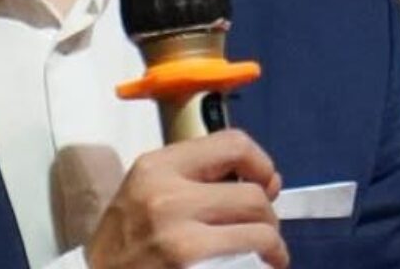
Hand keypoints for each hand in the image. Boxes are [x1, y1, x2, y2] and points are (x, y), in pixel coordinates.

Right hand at [84, 129, 288, 268]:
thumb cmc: (126, 241)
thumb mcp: (147, 192)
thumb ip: (196, 179)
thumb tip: (265, 180)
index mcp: (158, 166)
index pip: (232, 143)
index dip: (261, 163)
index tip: (265, 184)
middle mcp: (167, 193)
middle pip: (253, 193)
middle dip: (269, 215)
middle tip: (263, 230)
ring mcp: (178, 233)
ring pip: (260, 230)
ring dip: (273, 244)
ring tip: (268, 254)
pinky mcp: (188, 264)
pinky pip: (250, 260)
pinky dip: (263, 264)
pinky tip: (258, 267)